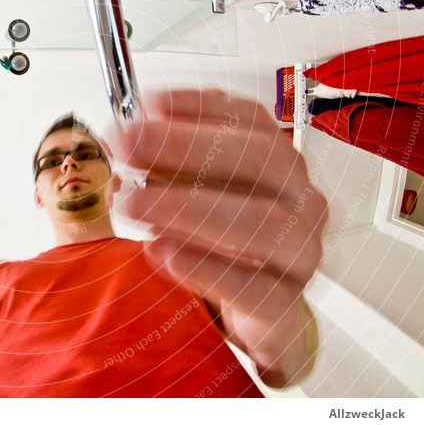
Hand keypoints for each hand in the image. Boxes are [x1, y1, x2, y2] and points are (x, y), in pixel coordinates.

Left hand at [105, 88, 327, 385]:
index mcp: (278, 165)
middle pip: (258, 159)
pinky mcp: (285, 309)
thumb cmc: (220, 247)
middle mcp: (298, 201)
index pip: (249, 120)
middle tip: (125, 144)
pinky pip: (256, 289)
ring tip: (133, 204)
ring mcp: (299, 254)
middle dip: (184, 146)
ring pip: (261, 222)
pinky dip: (206, 268)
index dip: (198, 107)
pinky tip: (164, 253)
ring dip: (187, 207)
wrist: (254, 320)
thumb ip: (167, 166)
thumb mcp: (190, 196)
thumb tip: (130, 132)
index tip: (147, 104)